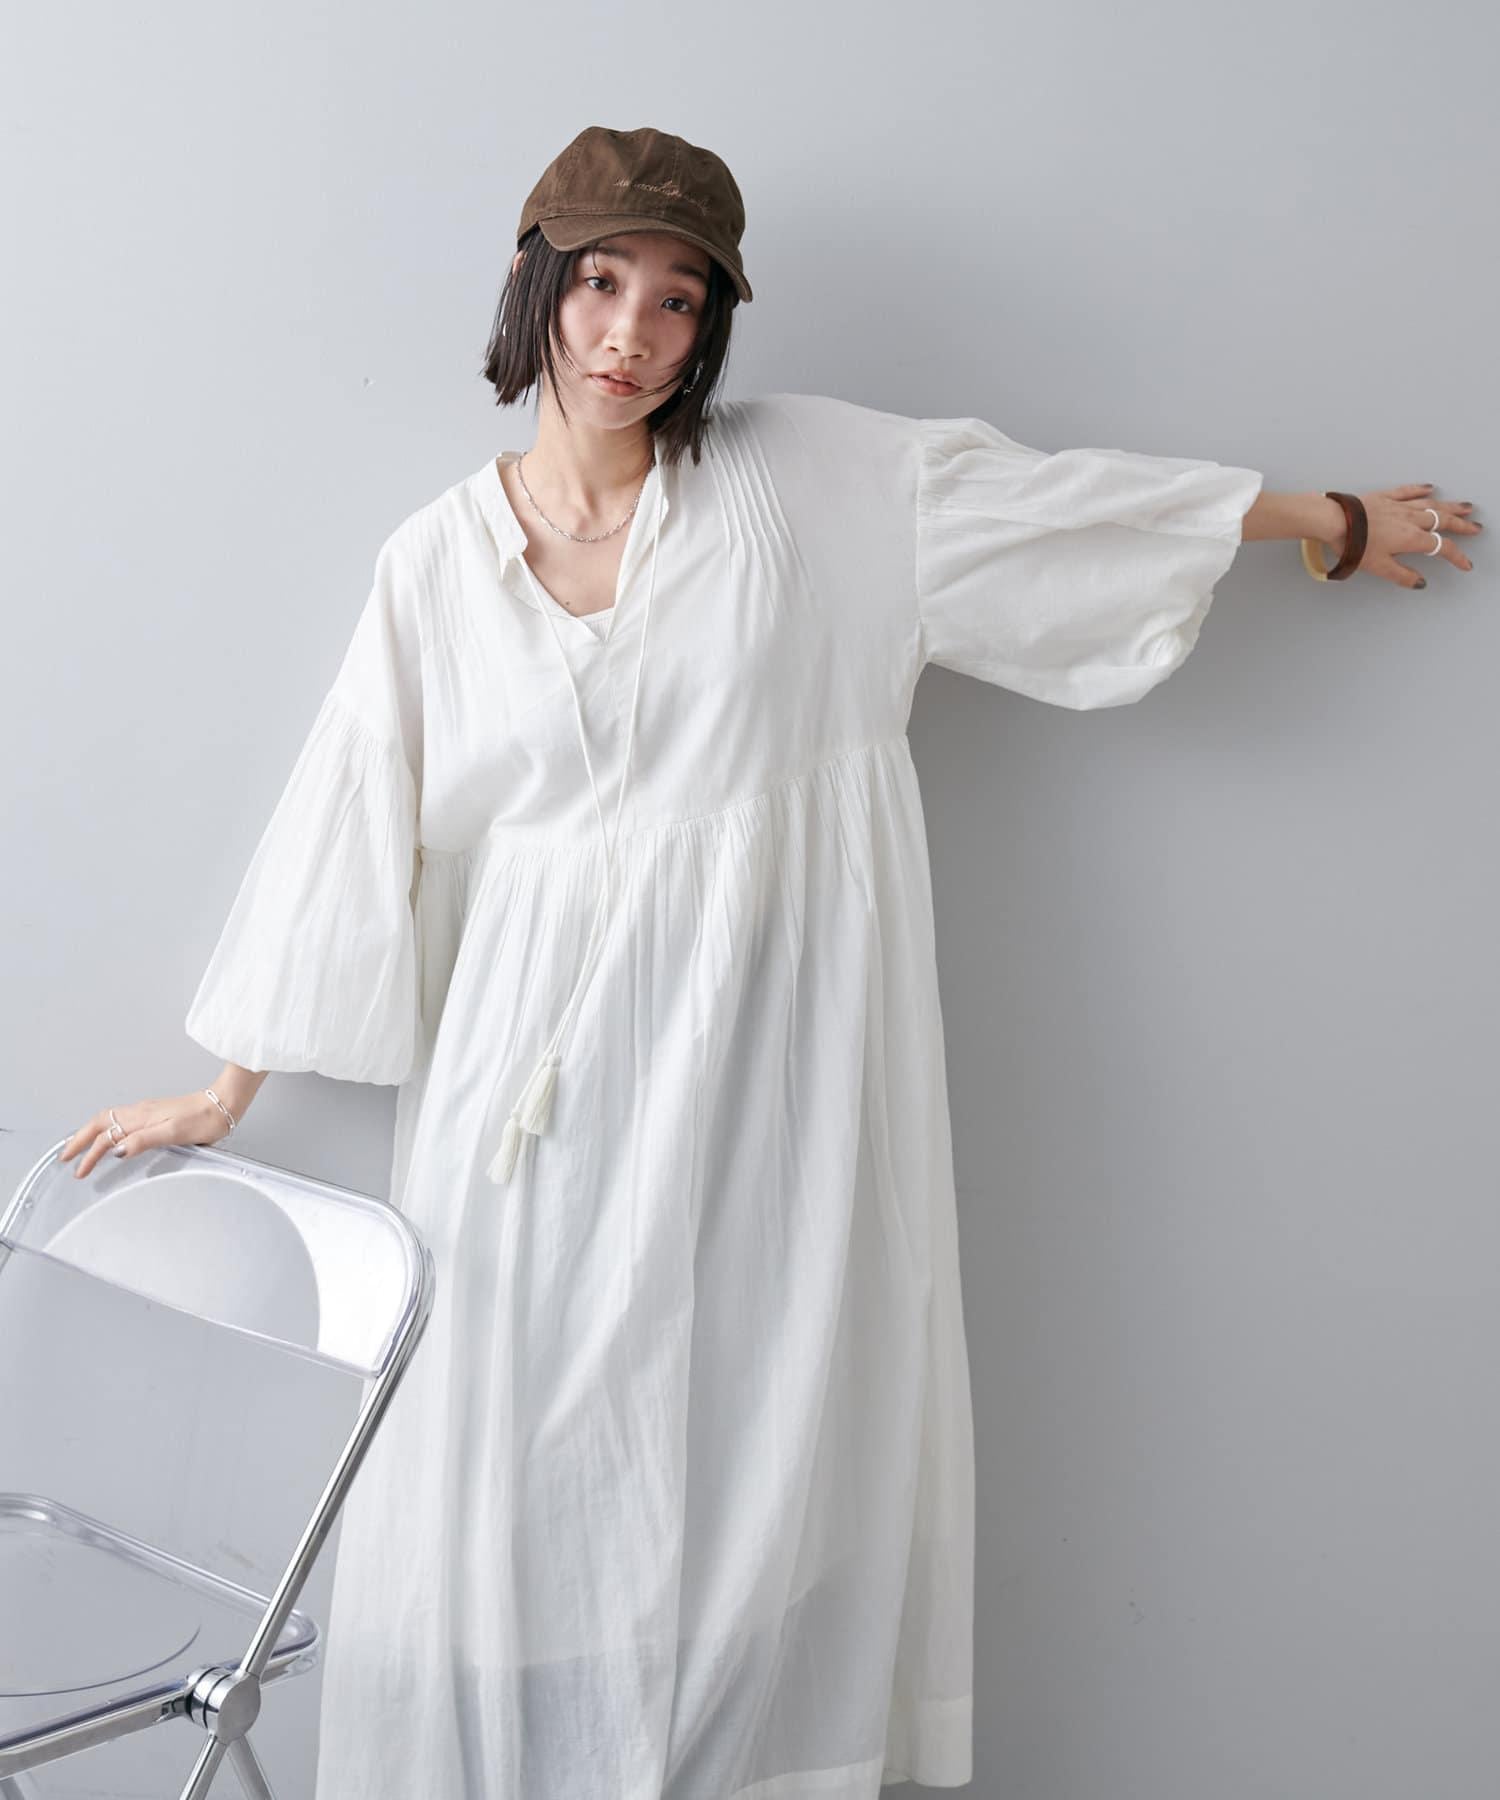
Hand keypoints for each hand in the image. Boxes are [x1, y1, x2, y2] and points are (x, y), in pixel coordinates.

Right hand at [59, 1091, 233, 1179]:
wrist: (223, 1105)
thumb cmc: (204, 1119)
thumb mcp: (174, 1132)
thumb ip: (144, 1139)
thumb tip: (117, 1149)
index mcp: (140, 1116)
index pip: (105, 1135)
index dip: (89, 1153)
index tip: (79, 1171)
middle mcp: (140, 1112)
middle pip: (100, 1123)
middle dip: (80, 1139)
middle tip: (66, 1156)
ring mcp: (147, 1112)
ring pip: (109, 1120)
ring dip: (91, 1134)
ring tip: (79, 1148)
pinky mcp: (155, 1115)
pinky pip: (121, 1121)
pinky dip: (107, 1130)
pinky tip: (110, 1139)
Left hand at [1331, 485, 1480, 589]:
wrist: (1334, 521)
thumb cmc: (1354, 545)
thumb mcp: (1380, 568)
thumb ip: (1402, 576)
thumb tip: (1420, 583)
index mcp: (1411, 538)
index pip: (1442, 547)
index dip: (1457, 556)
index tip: (1466, 564)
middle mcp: (1410, 519)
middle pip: (1443, 521)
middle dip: (1462, 525)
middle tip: (1476, 526)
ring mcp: (1398, 506)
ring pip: (1431, 504)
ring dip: (1450, 506)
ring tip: (1465, 506)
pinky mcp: (1384, 497)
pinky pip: (1407, 491)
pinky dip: (1420, 489)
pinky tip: (1430, 487)